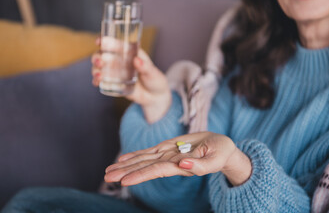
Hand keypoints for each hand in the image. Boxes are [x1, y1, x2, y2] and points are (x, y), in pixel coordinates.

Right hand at [91, 37, 170, 122]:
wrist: (155, 97)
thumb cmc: (155, 80)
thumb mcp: (152, 72)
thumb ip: (145, 67)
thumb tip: (137, 60)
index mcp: (129, 52)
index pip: (115, 43)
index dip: (105, 40)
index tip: (99, 41)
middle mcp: (119, 61)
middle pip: (102, 55)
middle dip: (97, 57)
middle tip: (100, 62)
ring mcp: (115, 72)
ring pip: (99, 68)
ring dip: (95, 69)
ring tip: (98, 75)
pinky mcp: (114, 83)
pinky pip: (102, 81)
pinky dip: (96, 80)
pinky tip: (96, 82)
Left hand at [104, 132, 251, 186]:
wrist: (222, 148)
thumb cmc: (222, 153)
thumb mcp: (216, 158)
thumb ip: (201, 165)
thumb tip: (183, 164)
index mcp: (180, 165)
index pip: (156, 171)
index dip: (140, 175)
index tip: (123, 181)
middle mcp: (170, 162)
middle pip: (144, 167)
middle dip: (125, 172)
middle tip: (107, 177)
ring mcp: (168, 155)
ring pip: (143, 160)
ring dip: (126, 165)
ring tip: (109, 171)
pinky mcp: (168, 147)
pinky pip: (149, 151)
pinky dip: (135, 155)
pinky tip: (123, 159)